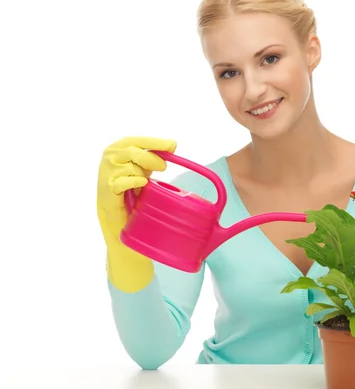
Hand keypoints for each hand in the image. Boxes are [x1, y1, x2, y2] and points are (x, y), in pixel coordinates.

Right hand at [97, 136, 176, 291]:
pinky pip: (113, 184)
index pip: (130, 142)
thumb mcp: (154, 196)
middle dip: (147, 150)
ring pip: (118, 163)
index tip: (173, 146)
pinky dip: (128, 181)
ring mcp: (104, 186)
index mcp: (122, 167)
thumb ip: (169, 185)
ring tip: (154, 175)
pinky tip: (142, 183)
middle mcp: (110, 173)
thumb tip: (216, 188)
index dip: (151, 140)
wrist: (125, 247)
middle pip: (123, 148)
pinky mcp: (104, 202)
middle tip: (165, 165)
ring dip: (139, 164)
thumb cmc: (140, 219)